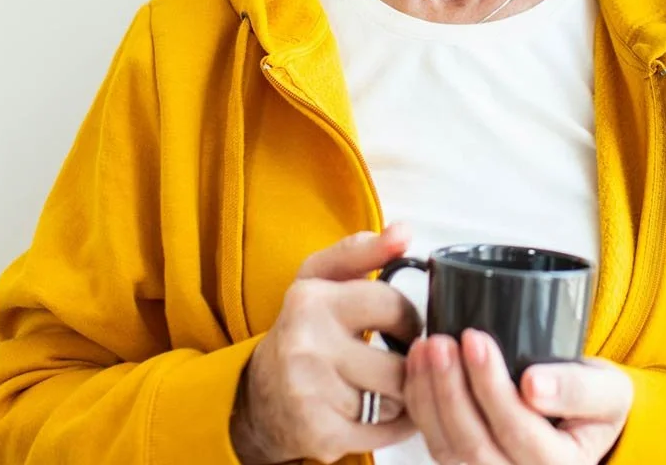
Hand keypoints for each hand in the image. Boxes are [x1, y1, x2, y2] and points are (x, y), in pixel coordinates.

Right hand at [231, 224, 423, 464]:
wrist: (257, 397)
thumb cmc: (304, 330)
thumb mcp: (322, 280)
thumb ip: (363, 252)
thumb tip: (403, 232)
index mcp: (310, 299)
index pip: (394, 307)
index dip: (408, 319)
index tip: (401, 326)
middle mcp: (305, 344)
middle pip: (400, 361)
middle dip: (408, 363)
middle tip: (396, 360)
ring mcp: (310, 392)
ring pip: (396, 398)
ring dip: (401, 396)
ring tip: (384, 386)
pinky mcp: (319, 433)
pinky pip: (385, 431)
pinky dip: (394, 424)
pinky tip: (380, 412)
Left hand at [405, 328, 631, 463]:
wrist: (584, 421)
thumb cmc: (596, 404)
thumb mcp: (609, 391)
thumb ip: (579, 388)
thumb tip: (535, 384)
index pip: (516, 429)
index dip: (491, 387)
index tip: (476, 339)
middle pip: (473, 443)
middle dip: (450, 389)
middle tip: (441, 342)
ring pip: (447, 448)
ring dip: (429, 396)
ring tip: (426, 347)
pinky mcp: (468, 463)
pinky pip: (436, 442)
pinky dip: (421, 404)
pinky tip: (418, 365)